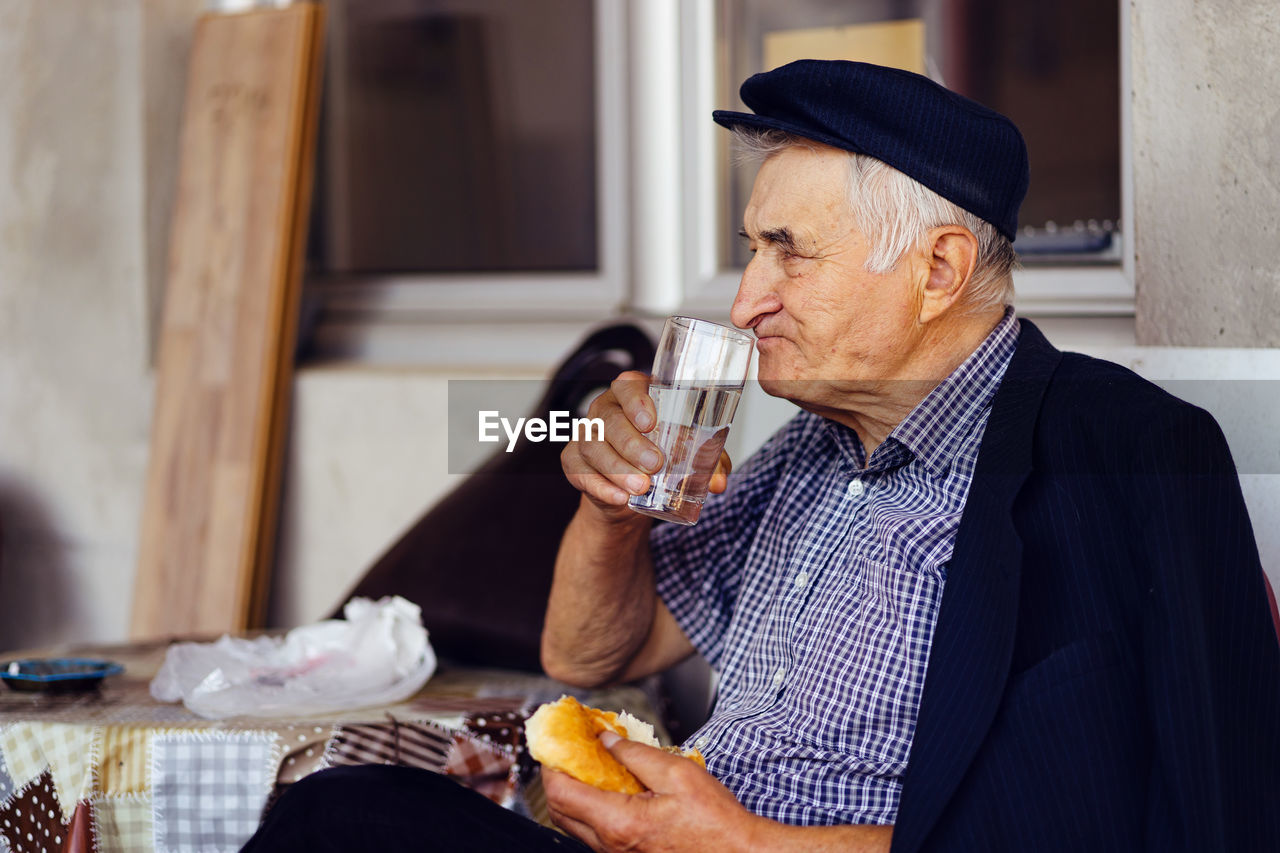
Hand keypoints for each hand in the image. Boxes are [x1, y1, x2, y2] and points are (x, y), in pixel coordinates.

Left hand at [543, 732, 763, 852]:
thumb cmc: (715, 822)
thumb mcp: (677, 774)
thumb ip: (636, 755)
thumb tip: (605, 741)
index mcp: (619, 823)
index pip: (562, 793)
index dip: (551, 764)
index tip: (557, 742)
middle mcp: (611, 844)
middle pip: (560, 811)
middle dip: (557, 777)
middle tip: (569, 750)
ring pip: (575, 823)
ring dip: (575, 792)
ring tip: (591, 763)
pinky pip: (595, 831)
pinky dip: (593, 806)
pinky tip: (612, 785)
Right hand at [561, 371, 731, 520]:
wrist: (631, 492)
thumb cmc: (660, 457)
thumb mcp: (688, 455)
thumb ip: (708, 463)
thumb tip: (718, 482)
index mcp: (634, 396)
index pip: (628, 385)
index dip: (636, 400)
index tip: (650, 422)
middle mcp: (606, 409)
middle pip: (610, 419)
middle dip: (631, 443)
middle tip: (655, 464)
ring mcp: (586, 434)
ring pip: (593, 445)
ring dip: (617, 468)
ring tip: (641, 487)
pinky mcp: (573, 460)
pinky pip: (579, 470)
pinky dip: (600, 486)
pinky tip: (619, 498)